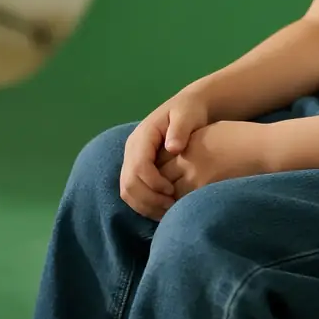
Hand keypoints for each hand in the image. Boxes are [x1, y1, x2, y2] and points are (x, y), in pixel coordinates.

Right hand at [120, 85, 209, 219]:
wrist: (188, 108)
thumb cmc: (190, 111)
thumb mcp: (188, 114)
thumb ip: (180, 129)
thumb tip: (172, 148)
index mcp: (143, 136)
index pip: (138, 167)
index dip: (153, 184)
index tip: (172, 191)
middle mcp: (132, 149)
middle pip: (128, 183)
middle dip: (149, 199)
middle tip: (171, 207)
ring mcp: (132, 159)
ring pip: (127, 191)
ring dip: (145, 205)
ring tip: (168, 211)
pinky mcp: (137, 169)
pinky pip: (133, 193)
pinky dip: (145, 204)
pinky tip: (163, 208)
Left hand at [157, 120, 270, 199]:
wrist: (262, 149)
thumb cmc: (239, 137)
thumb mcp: (210, 133)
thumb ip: (191, 145)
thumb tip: (175, 156)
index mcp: (189, 144)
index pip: (159, 161)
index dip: (155, 170)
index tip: (155, 175)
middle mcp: (189, 162)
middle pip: (161, 178)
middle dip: (157, 186)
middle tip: (156, 194)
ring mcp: (198, 179)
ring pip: (171, 194)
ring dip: (167, 199)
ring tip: (165, 205)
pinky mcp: (209, 192)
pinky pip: (187, 202)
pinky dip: (181, 206)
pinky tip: (182, 209)